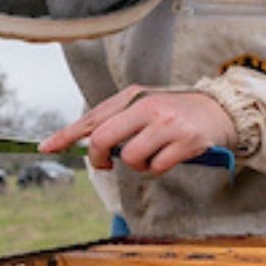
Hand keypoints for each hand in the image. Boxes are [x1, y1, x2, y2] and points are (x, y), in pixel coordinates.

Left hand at [38, 85, 236, 173]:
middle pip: (104, 138)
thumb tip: (84, 142)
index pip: (92, 118)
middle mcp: (148, 107)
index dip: (66, 135)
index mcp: (133, 96)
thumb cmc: (175, 112)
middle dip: (100, 158)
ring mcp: (167, 123)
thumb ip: (117, 121)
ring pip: (131, 157)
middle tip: (108, 163)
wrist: (219, 110)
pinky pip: (157, 167)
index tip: (46, 147)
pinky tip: (169, 157)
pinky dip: (158, 168)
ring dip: (137, 165)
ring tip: (151, 155)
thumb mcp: (144, 107)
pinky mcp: (186, 141)